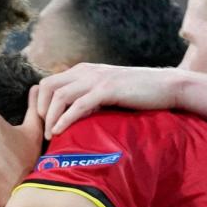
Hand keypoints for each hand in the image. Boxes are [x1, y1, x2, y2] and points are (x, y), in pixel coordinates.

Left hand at [37, 63, 180, 138]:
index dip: (40, 102)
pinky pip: (78, 105)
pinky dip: (65, 119)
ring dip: (50, 117)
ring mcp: (96, 79)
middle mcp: (86, 71)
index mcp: (83, 70)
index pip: (49, 82)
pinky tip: (60, 131)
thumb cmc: (137, 92)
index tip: (42, 123)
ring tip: (50, 136)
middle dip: (40, 109)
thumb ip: (89, 96)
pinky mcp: (107, 90)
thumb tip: (73, 114)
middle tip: (43, 130)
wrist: (166, 86)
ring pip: (60, 96)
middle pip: (48, 87)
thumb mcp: (106, 90)